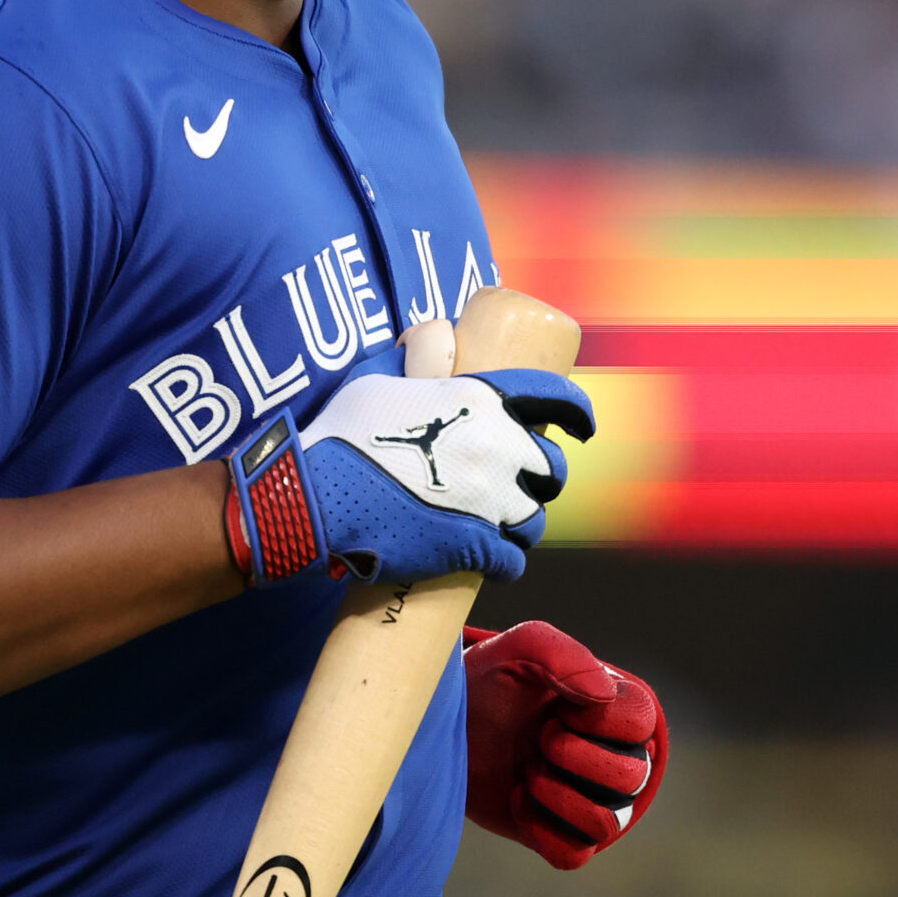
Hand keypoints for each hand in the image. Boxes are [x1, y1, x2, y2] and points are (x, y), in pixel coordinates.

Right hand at [222, 366, 594, 587]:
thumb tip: (434, 336)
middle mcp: (497, 448)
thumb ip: (416, 354)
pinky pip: (513, 560)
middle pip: (551, 466)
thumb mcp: (379, 374)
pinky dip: (507, 561)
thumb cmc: (342, 431)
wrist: (315, 495)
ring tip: (504, 523)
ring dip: (524, 520)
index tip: (581, 427)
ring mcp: (489, 501)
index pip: (554, 397)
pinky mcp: (473, 547)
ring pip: (535, 518)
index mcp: (482, 400)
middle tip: (521, 481)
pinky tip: (493, 558)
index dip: (577, 412)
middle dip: (542, 475)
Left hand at [462, 620, 666, 869]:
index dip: (597, 721)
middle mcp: (614, 756)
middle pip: (632, 778)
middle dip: (574, 757)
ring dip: (558, 795)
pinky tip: (517, 796)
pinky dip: (540, 830)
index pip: (641, 723)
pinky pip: (573, 855)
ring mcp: (589, 800)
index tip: (558, 706)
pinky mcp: (560, 836)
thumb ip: (560, 655)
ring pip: (606, 823)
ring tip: (528, 769)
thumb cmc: (489, 681)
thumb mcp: (516, 649)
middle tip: (539, 737)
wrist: (447, 723)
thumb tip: (603, 695)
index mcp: (615, 707)